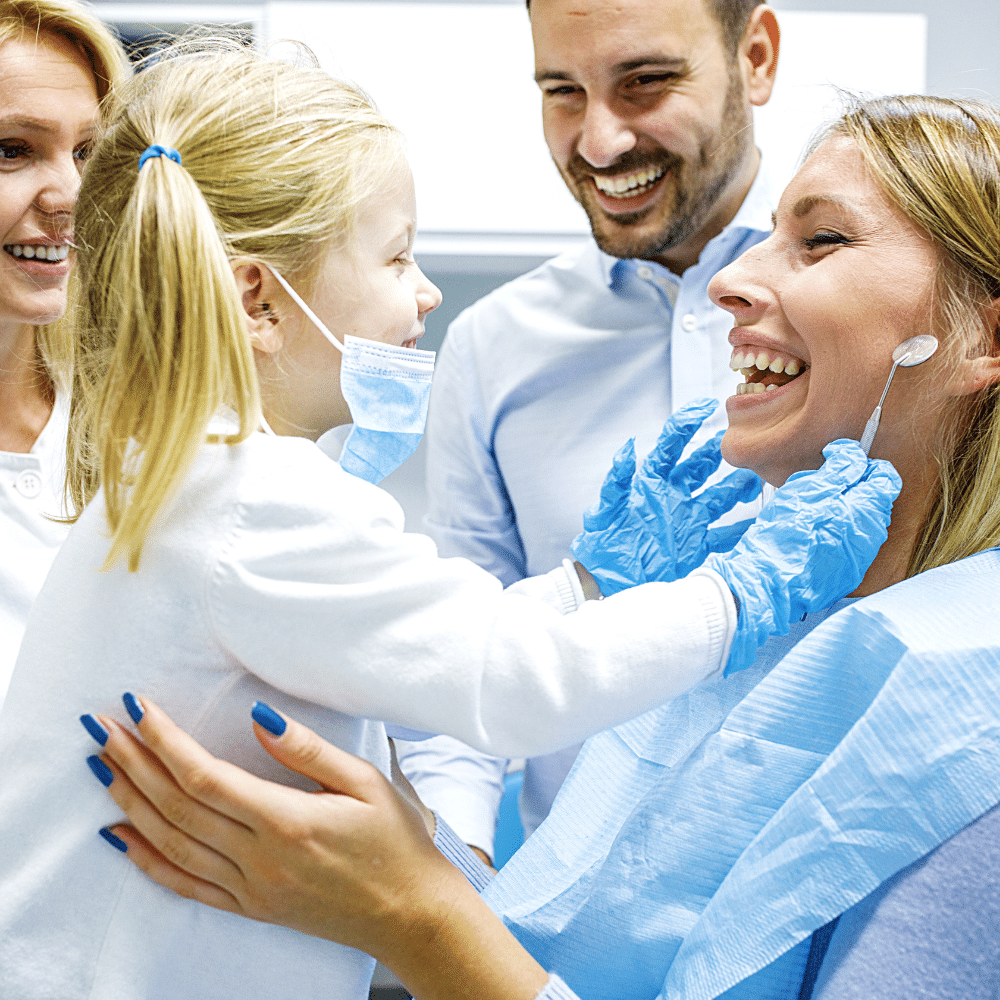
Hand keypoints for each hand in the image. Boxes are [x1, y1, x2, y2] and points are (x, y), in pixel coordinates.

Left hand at [91, 699, 455, 955]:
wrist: (411, 914)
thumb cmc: (397, 842)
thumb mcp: (366, 782)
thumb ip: (308, 751)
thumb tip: (259, 718)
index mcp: (287, 821)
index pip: (205, 776)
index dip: (164, 741)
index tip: (137, 709)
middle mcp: (259, 859)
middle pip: (177, 806)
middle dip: (133, 763)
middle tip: (101, 728)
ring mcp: (250, 888)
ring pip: (171, 844)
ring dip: (130, 803)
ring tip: (102, 768)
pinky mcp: (251, 907)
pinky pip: (185, 885)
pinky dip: (146, 861)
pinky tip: (120, 837)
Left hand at [570, 399, 761, 594]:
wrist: (606, 580)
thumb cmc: (603, 542)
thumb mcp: (606, 509)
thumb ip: (617, 480)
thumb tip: (629, 447)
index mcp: (651, 483)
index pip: (672, 446)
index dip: (688, 423)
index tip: (707, 405)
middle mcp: (672, 497)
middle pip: (701, 467)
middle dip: (720, 453)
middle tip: (741, 438)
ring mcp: (686, 520)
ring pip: (719, 497)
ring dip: (738, 487)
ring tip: (757, 476)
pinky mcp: (695, 546)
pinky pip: (723, 535)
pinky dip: (741, 530)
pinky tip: (759, 523)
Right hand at [707, 439, 901, 672]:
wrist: (768, 583)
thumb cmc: (784, 535)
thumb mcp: (809, 489)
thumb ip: (840, 468)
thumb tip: (854, 455)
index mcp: (867, 511)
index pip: (886, 477)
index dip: (861, 464)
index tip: (838, 462)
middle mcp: (871, 536)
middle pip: (872, 500)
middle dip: (851, 489)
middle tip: (818, 488)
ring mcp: (860, 559)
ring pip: (858, 524)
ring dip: (841, 514)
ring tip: (809, 515)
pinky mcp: (846, 575)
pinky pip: (847, 546)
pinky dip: (834, 536)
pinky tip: (810, 538)